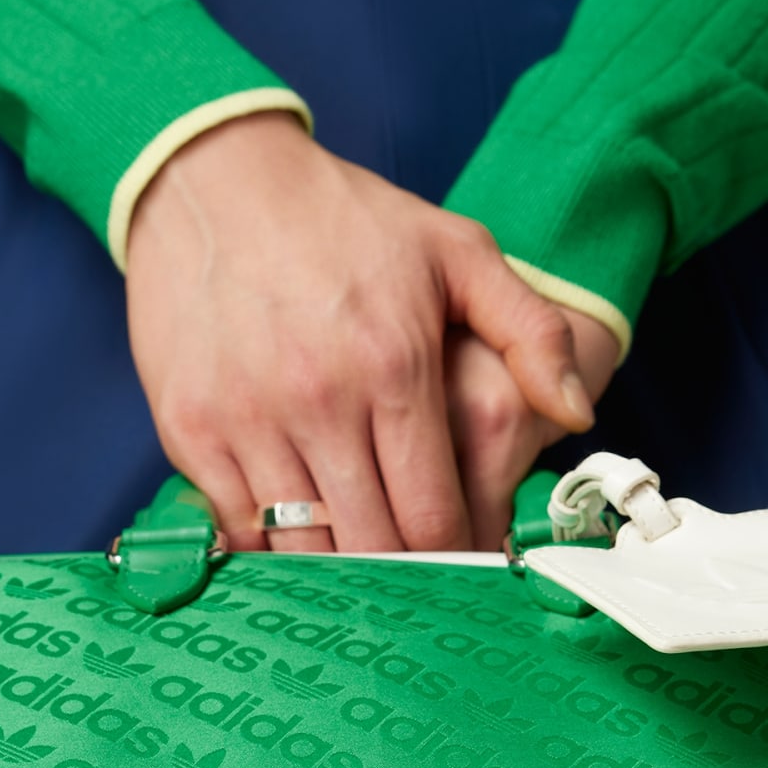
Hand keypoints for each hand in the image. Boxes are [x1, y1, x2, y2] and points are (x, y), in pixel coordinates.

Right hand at [124, 111, 594, 552]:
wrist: (217, 179)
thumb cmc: (345, 219)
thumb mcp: (458, 251)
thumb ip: (531, 332)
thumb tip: (575, 411)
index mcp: (395, 367)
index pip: (436, 515)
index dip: (456, 559)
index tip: (464, 571)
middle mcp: (320, 402)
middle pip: (373, 546)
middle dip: (401, 577)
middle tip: (417, 587)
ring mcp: (248, 420)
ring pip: (302, 549)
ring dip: (336, 570)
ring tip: (361, 573)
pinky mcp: (191, 428)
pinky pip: (238, 527)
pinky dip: (269, 547)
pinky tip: (297, 538)